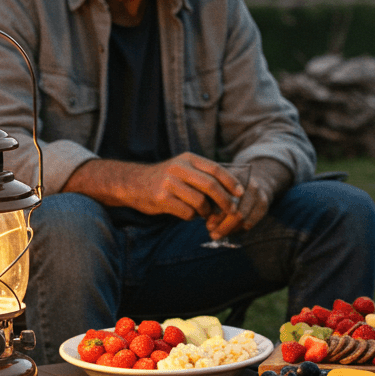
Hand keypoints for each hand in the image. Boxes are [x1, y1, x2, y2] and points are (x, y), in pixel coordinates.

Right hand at [65, 153, 238, 220]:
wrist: (133, 183)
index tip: (241, 193)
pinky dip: (192, 217)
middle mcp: (179, 168)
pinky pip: (186, 212)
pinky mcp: (161, 198)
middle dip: (225, 200)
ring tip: (205, 213)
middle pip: (210, 185)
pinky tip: (189, 214)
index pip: (216, 169)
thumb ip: (203, 175)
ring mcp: (169, 183)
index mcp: (188, 158)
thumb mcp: (183, 169)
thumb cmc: (165, 179)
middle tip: (232, 210)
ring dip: (207, 211)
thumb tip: (232, 191)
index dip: (231, 182)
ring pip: (200, 201)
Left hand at [204, 165, 271, 240]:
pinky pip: (250, 223)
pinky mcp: (264, 205)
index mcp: (235, 177)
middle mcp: (250, 184)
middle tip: (213, 234)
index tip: (208, 225)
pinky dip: (238, 230)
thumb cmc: (225, 185)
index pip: (226, 201)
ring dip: (230, 230)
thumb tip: (202, 215)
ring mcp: (259, 194)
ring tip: (218, 234)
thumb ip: (209, 197)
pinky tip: (229, 231)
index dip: (217, 215)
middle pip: (238, 213)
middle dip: (224, 226)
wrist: (252, 181)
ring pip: (244, 220)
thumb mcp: (216, 185)